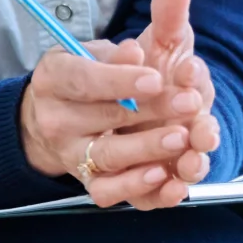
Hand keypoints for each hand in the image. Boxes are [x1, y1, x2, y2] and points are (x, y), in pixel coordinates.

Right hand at [17, 44, 172, 200]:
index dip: (121, 81)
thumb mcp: (97, 53)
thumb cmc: (89, 75)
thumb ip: (119, 53)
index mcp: (54, 78)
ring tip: (181, 138)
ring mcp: (70, 154)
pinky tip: (163, 175)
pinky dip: (136, 186)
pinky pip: (108, 191)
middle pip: (103, 117)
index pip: (84, 80)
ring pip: (108, 156)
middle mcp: (55, 120)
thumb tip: (133, 51)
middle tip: (189, 103)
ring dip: (147, 148)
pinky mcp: (86, 181)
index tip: (156, 79)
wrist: (60, 116)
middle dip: (150, 111)